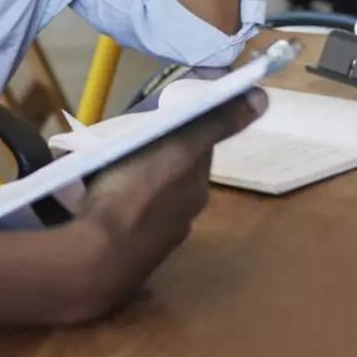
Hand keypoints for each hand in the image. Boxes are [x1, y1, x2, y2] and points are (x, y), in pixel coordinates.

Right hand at [66, 88, 267, 317]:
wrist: (93, 259)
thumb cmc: (134, 194)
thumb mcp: (178, 148)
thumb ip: (217, 124)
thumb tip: (263, 97)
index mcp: (196, 189)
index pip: (199, 149)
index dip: (185, 126)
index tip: (164, 108)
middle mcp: (182, 216)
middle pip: (176, 173)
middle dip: (161, 152)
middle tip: (134, 131)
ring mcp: (153, 238)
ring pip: (152, 196)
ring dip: (140, 177)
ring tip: (113, 161)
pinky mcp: (125, 252)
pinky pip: (128, 215)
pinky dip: (121, 201)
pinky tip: (102, 197)